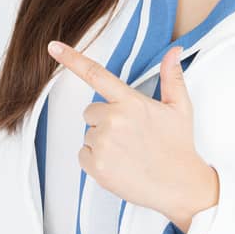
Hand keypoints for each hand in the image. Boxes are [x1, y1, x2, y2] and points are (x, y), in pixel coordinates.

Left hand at [45, 39, 219, 230]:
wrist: (181, 186)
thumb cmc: (178, 147)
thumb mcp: (179, 108)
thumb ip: (172, 77)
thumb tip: (173, 52)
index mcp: (131, 102)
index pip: (96, 74)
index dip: (71, 59)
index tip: (53, 47)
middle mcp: (114, 119)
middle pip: (90, 112)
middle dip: (105, 121)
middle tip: (130, 136)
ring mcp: (104, 143)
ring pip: (88, 134)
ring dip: (102, 142)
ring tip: (128, 153)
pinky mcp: (96, 165)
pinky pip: (84, 155)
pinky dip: (97, 161)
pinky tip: (119, 165)